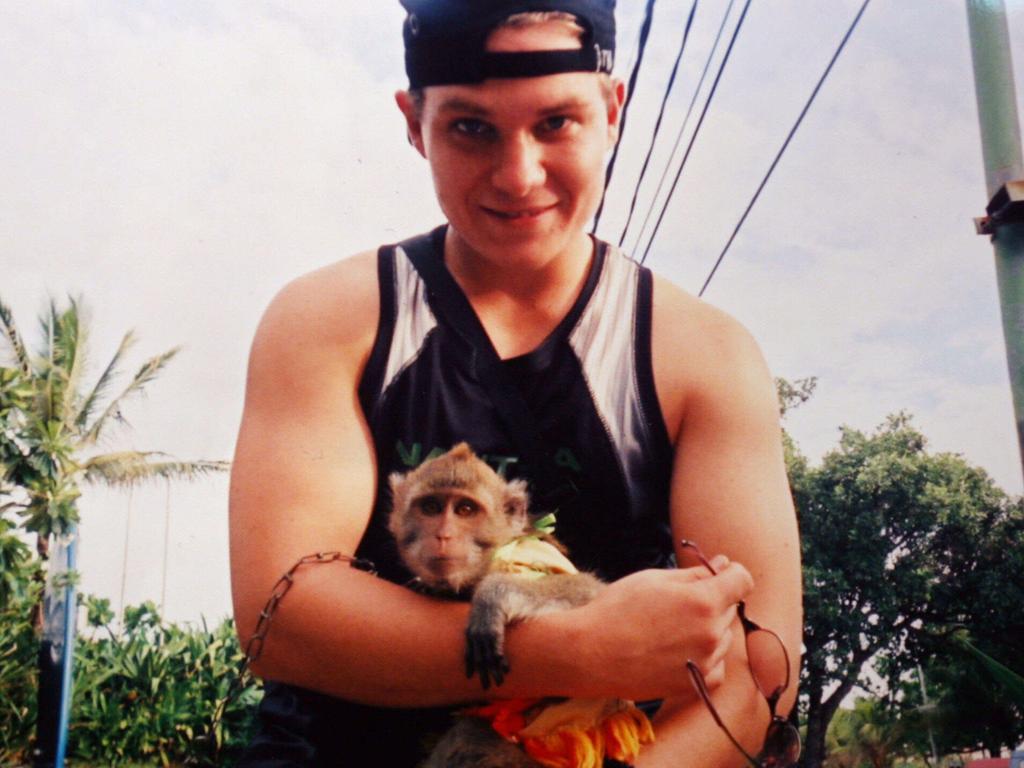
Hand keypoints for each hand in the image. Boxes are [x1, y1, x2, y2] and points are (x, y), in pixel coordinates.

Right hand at [569, 559, 752, 700]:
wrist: (591, 654)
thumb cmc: (617, 609)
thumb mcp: (654, 579)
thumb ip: (695, 573)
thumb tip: (724, 563)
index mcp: (703, 601)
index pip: (742, 580)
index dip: (730, 573)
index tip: (716, 574)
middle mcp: (712, 633)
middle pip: (729, 608)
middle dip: (712, 600)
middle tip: (676, 604)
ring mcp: (706, 662)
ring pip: (723, 636)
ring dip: (708, 629)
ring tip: (670, 630)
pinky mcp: (697, 685)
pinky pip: (716, 665)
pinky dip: (704, 657)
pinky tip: (676, 651)